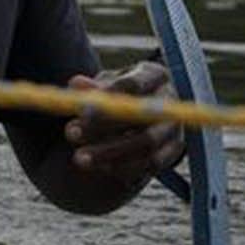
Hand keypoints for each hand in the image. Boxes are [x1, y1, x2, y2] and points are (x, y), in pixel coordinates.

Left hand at [62, 61, 185, 183]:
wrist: (148, 111)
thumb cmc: (121, 90)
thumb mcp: (107, 81)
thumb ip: (92, 85)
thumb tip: (76, 84)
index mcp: (155, 76)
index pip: (133, 84)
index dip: (107, 96)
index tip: (81, 110)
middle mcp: (171, 102)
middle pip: (141, 119)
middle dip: (103, 129)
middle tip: (70, 133)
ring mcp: (174, 129)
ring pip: (146, 147)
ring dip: (110, 155)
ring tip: (78, 158)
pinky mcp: (172, 153)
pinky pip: (150, 166)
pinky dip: (123, 168)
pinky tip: (99, 166)